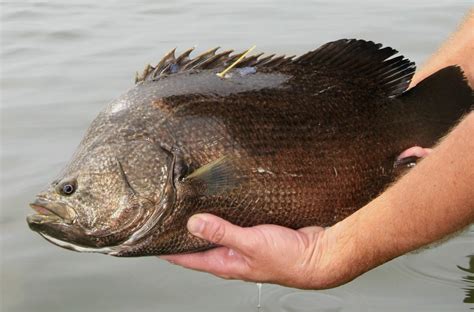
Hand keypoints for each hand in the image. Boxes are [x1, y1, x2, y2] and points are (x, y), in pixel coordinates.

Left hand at [160, 213, 341, 288]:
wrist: (319, 256)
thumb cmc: (289, 259)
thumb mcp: (251, 244)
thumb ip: (222, 233)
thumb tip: (193, 224)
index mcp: (226, 263)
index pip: (187, 259)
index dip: (167, 250)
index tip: (151, 240)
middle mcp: (232, 256)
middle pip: (199, 246)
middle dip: (183, 234)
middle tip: (168, 218)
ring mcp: (244, 245)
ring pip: (217, 233)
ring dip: (204, 223)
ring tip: (189, 207)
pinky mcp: (256, 234)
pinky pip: (234, 224)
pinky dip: (224, 216)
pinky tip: (223, 204)